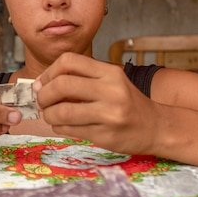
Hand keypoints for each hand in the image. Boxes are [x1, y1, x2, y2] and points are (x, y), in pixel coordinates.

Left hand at [34, 53, 159, 153]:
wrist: (155, 127)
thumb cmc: (129, 104)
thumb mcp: (112, 82)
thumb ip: (83, 78)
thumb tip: (42, 83)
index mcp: (110, 72)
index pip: (69, 61)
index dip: (49, 72)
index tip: (43, 83)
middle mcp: (111, 90)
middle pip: (62, 84)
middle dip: (44, 94)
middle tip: (42, 101)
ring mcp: (109, 114)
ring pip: (62, 111)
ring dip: (48, 114)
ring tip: (49, 115)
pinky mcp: (105, 134)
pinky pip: (69, 129)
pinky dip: (58, 126)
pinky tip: (62, 125)